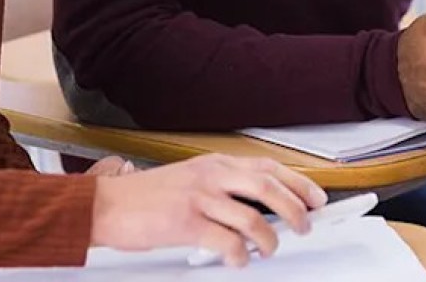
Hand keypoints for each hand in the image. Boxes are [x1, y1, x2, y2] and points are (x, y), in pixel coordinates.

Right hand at [90, 154, 326, 265]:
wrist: (109, 205)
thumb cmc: (149, 197)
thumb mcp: (192, 179)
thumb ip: (223, 187)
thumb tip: (258, 208)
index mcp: (217, 164)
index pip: (268, 167)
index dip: (298, 183)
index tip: (316, 197)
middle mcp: (213, 176)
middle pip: (268, 187)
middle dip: (294, 207)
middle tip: (306, 225)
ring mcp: (200, 198)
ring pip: (251, 215)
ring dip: (268, 237)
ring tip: (271, 248)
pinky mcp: (185, 223)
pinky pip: (225, 241)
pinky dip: (239, 254)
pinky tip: (240, 260)